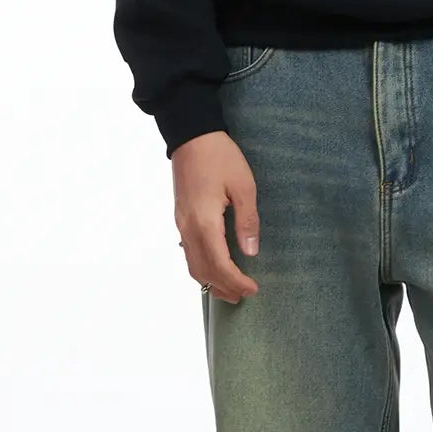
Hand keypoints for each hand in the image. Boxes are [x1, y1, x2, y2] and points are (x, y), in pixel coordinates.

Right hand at [171, 131, 261, 303]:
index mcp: (204, 221)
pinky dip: (201, 267)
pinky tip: (213, 268)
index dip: (235, 281)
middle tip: (244, 295)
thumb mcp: (244, 186)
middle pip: (202, 270)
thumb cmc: (221, 157)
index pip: (219, 263)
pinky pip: (187, 251)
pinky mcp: (180, 217)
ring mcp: (181, 223)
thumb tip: (251, 251)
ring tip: (229, 290)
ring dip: (210, 281)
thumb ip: (247, 221)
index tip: (252, 289)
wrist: (192, 136)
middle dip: (223, 287)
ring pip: (191, 264)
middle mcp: (188, 227)